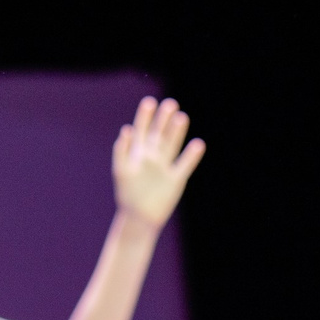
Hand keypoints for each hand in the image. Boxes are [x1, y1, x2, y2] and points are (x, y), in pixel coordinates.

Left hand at [110, 97, 205, 228]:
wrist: (139, 218)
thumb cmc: (127, 194)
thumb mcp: (121, 171)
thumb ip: (122, 151)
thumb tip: (127, 130)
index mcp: (137, 153)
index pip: (141, 129)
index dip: (145, 116)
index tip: (150, 102)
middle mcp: (152, 156)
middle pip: (159, 133)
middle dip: (164, 118)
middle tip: (170, 104)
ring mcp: (165, 167)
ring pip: (172, 145)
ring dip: (177, 131)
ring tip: (182, 117)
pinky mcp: (176, 179)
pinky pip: (185, 164)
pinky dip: (192, 155)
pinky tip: (199, 143)